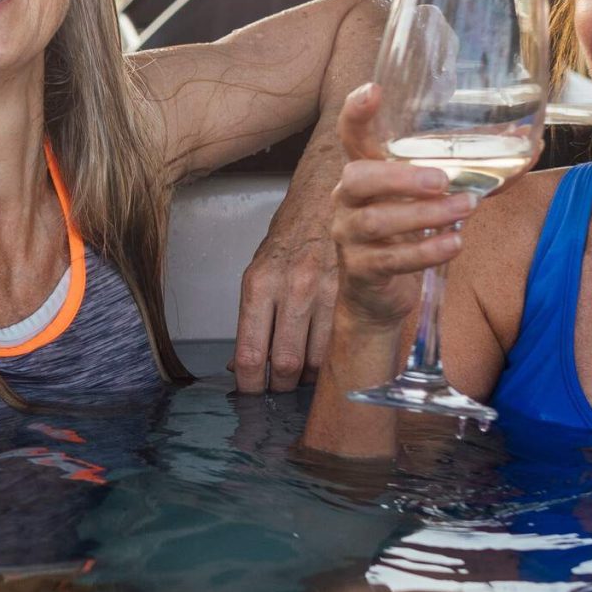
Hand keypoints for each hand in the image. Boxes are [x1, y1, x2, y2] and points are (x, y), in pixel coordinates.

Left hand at [231, 188, 337, 392]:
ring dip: (308, 377)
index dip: (250, 384)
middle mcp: (291, 288)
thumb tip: (240, 365)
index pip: (249, 353)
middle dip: (280, 386)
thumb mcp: (259, 273)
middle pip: (284, 363)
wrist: (328, 198)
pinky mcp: (352, 293)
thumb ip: (252, 319)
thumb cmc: (290, 238)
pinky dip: (331, 358)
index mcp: (258, 285)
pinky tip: (325, 355)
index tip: (251, 394)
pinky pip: (340, 343)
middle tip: (278, 388)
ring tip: (303, 375)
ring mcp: (325, 290)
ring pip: (316, 359)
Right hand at [327, 84, 476, 331]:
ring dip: (426, 214)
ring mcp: (349, 235)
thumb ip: (472, 174)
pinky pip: (390, 259)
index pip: (350, 134)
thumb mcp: (429, 199)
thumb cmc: (407, 233)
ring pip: (378, 220)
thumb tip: (532, 146)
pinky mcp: (360, 269)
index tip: (374, 91)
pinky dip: (426, 251)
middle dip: (400, 177)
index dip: (356, 112)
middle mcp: (348, 199)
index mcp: (365, 171)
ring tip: (465, 209)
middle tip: (442, 180)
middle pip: (357, 178)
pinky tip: (454, 244)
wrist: (377, 294)